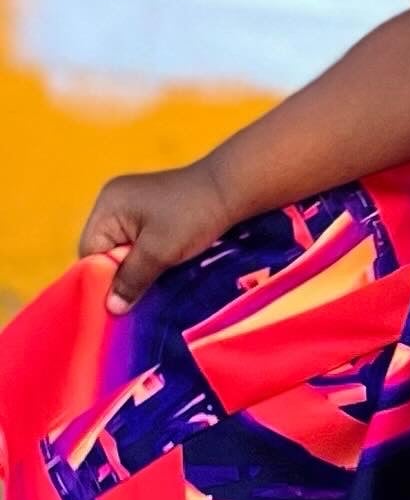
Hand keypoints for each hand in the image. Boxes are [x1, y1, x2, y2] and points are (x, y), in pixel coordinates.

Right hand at [78, 161, 232, 314]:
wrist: (231, 192)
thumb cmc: (193, 217)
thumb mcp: (159, 252)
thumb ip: (132, 279)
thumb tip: (110, 308)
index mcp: (108, 206)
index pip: (89, 251)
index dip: (100, 279)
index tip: (117, 304)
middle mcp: (114, 204)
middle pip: (104, 252)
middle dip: (120, 276)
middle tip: (136, 301)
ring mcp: (133, 207)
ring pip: (124, 251)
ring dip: (137, 271)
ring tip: (152, 288)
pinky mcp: (152, 215)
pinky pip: (140, 245)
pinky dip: (148, 261)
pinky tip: (162, 273)